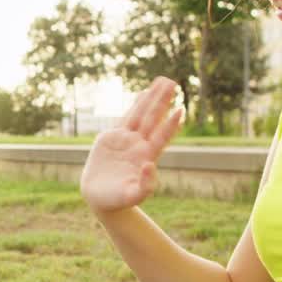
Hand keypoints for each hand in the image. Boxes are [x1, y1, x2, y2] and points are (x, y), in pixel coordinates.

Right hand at [80, 77, 184, 212]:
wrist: (100, 198)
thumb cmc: (117, 200)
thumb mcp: (132, 196)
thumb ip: (145, 185)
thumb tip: (151, 164)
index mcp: (146, 157)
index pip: (161, 137)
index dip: (170, 124)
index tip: (181, 110)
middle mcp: (139, 145)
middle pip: (153, 119)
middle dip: (162, 101)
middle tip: (173, 83)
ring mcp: (127, 140)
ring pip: (141, 114)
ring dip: (151, 98)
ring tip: (162, 81)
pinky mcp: (113, 137)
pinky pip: (126, 118)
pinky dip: (135, 105)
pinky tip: (143, 93)